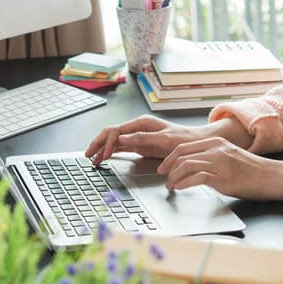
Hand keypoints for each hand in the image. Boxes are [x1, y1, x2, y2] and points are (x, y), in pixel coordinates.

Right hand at [85, 115, 207, 164]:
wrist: (194, 144)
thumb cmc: (183, 139)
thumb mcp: (165, 139)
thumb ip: (143, 138)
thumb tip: (121, 138)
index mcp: (142, 123)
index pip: (117, 130)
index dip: (107, 143)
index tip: (103, 155)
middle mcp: (137, 128)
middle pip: (111, 134)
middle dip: (98, 144)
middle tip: (88, 155)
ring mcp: (137, 136)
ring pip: (113, 141)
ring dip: (101, 149)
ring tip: (92, 160)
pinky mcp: (139, 145)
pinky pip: (120, 147)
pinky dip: (110, 152)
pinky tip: (103, 158)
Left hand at [157, 137, 277, 200]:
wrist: (272, 176)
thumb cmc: (253, 170)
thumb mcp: (229, 156)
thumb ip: (212, 157)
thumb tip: (195, 167)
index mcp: (216, 142)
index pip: (184, 147)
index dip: (170, 158)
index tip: (164, 167)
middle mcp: (216, 149)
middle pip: (182, 155)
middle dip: (168, 167)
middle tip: (163, 178)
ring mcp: (219, 162)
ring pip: (187, 165)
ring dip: (174, 177)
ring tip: (171, 186)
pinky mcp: (223, 177)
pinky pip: (197, 177)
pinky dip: (185, 183)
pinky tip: (180, 188)